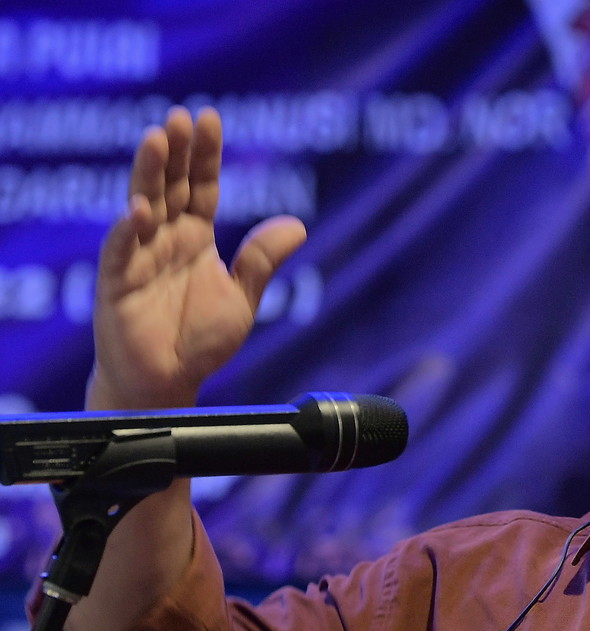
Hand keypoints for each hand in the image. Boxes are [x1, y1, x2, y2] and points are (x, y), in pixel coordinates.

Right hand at [90, 106, 306, 410]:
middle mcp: (165, 239)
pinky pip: (120, 251)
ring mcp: (138, 256)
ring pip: (141, 205)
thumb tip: (299, 224)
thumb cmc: (201, 339)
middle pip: (169, 186)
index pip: (202, 187)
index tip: (210, 118)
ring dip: (147, 173)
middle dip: (174, 152)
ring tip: (156, 138)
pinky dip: (127, 230)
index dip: (205, 155)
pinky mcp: (117, 282)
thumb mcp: (243, 297)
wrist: (168, 381)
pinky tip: (137, 210)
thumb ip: (262, 261)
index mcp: (195, 237)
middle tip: (180, 117)